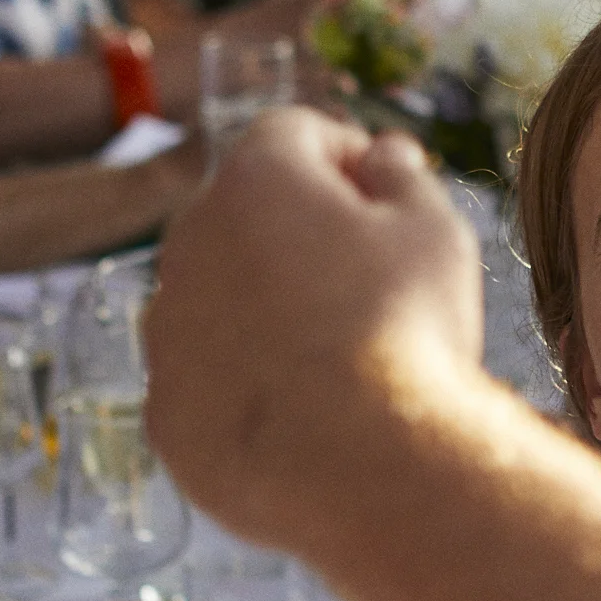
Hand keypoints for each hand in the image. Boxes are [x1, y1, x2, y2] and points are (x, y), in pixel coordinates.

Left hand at [144, 108, 480, 548]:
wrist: (365, 467)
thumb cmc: (406, 332)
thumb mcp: (433, 230)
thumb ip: (403, 176)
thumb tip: (382, 154)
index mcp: (256, 181)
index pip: (296, 132)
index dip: (348, 155)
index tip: (386, 193)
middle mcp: (189, 243)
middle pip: (245, 213)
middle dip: (299, 231)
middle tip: (371, 279)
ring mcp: (167, 331)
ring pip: (217, 295)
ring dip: (266, 305)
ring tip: (339, 353)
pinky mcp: (166, 411)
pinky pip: (205, 377)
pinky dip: (245, 382)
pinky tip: (305, 411)